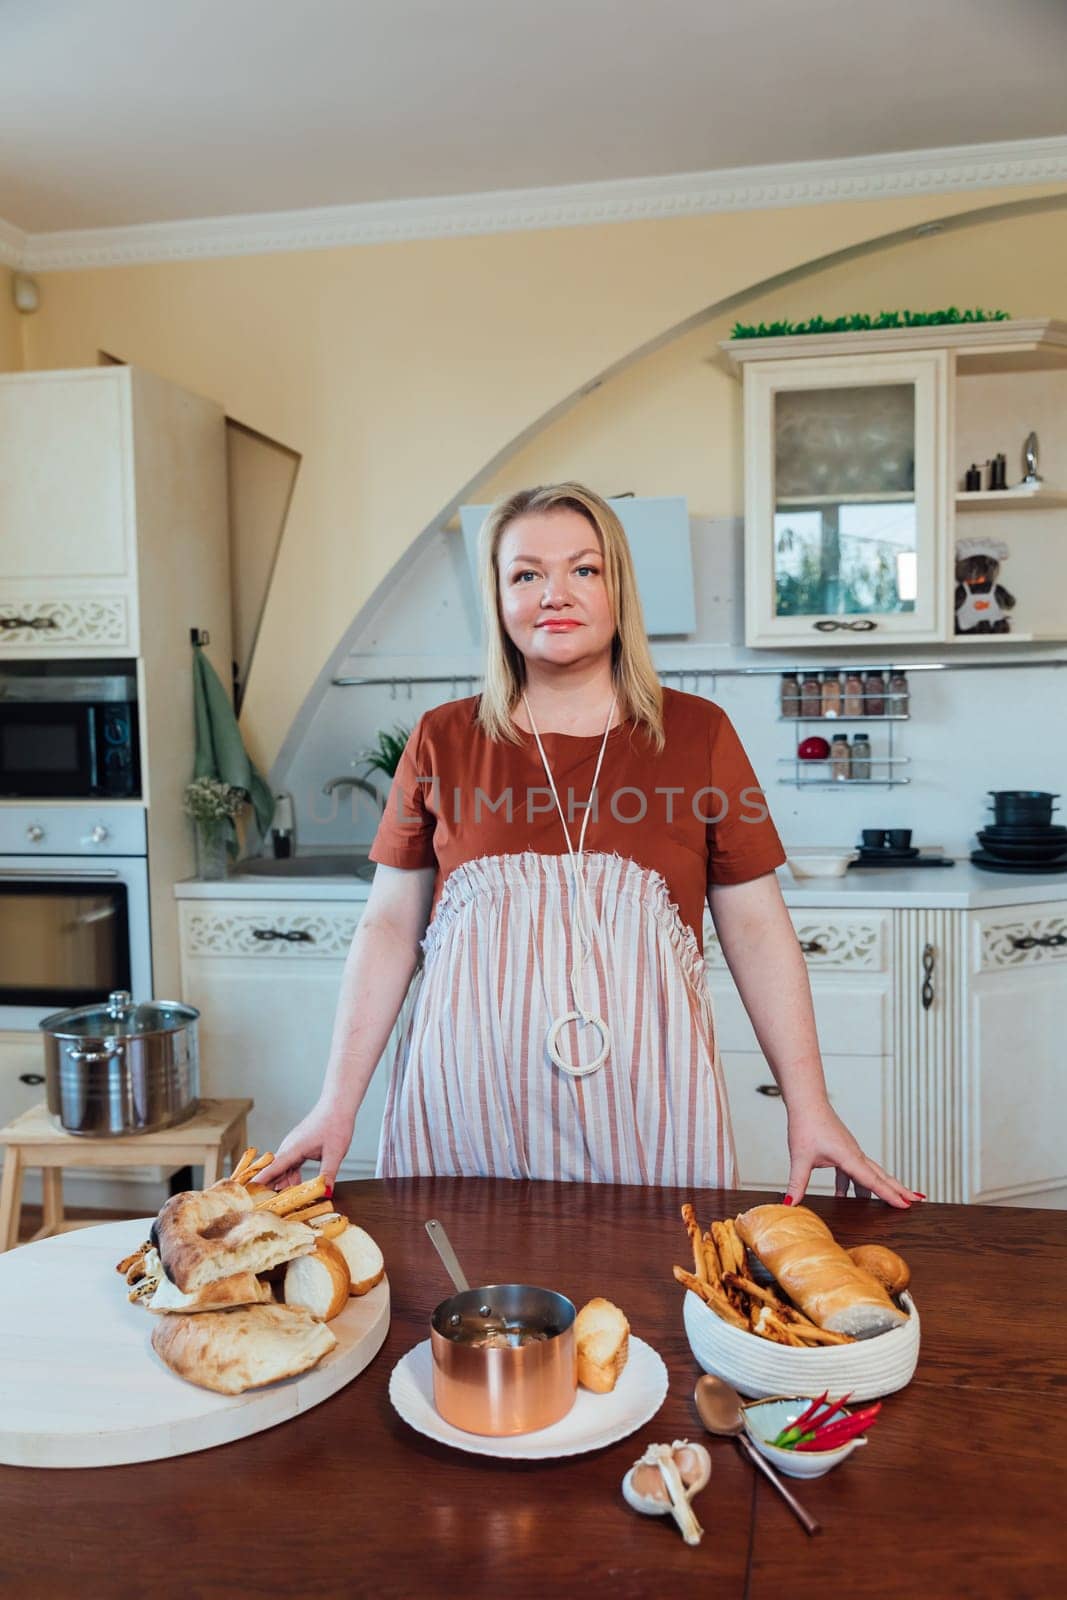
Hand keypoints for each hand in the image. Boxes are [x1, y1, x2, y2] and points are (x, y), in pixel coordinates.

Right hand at [255, 1101, 354, 1191]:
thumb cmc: (336, 1124)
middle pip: (275, 1171)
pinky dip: (291, 1176)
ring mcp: (293, 1146)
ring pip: (282, 1169)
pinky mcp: (299, 1146)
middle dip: (270, 1188)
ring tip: (284, 1201)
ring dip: (282, 1183)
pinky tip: (296, 1186)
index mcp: (293, 1148)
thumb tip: (325, 1193)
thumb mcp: (335, 1153)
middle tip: (268, 1207)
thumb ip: (328, 1174)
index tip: (248, 1192)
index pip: (273, 1168)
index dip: (261, 1182)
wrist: (337, 1104)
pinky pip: (290, 1164)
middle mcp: (289, 1147)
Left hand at [785, 1100, 923, 1208]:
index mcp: (848, 1157)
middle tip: (916, 1202)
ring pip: (870, 1172)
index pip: (873, 1180)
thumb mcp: (800, 1158)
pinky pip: (854, 1170)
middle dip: (898, 1189)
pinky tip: (843, 1196)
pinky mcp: (843, 1149)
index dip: (890, 1195)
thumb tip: (791, 1204)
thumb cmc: (806, 1125)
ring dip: (880, 1187)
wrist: (806, 1102)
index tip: (907, 1205)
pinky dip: (854, 1184)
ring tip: (890, 1202)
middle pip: (881, 1175)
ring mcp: (850, 1151)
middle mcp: (854, 1154)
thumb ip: (798, 1183)